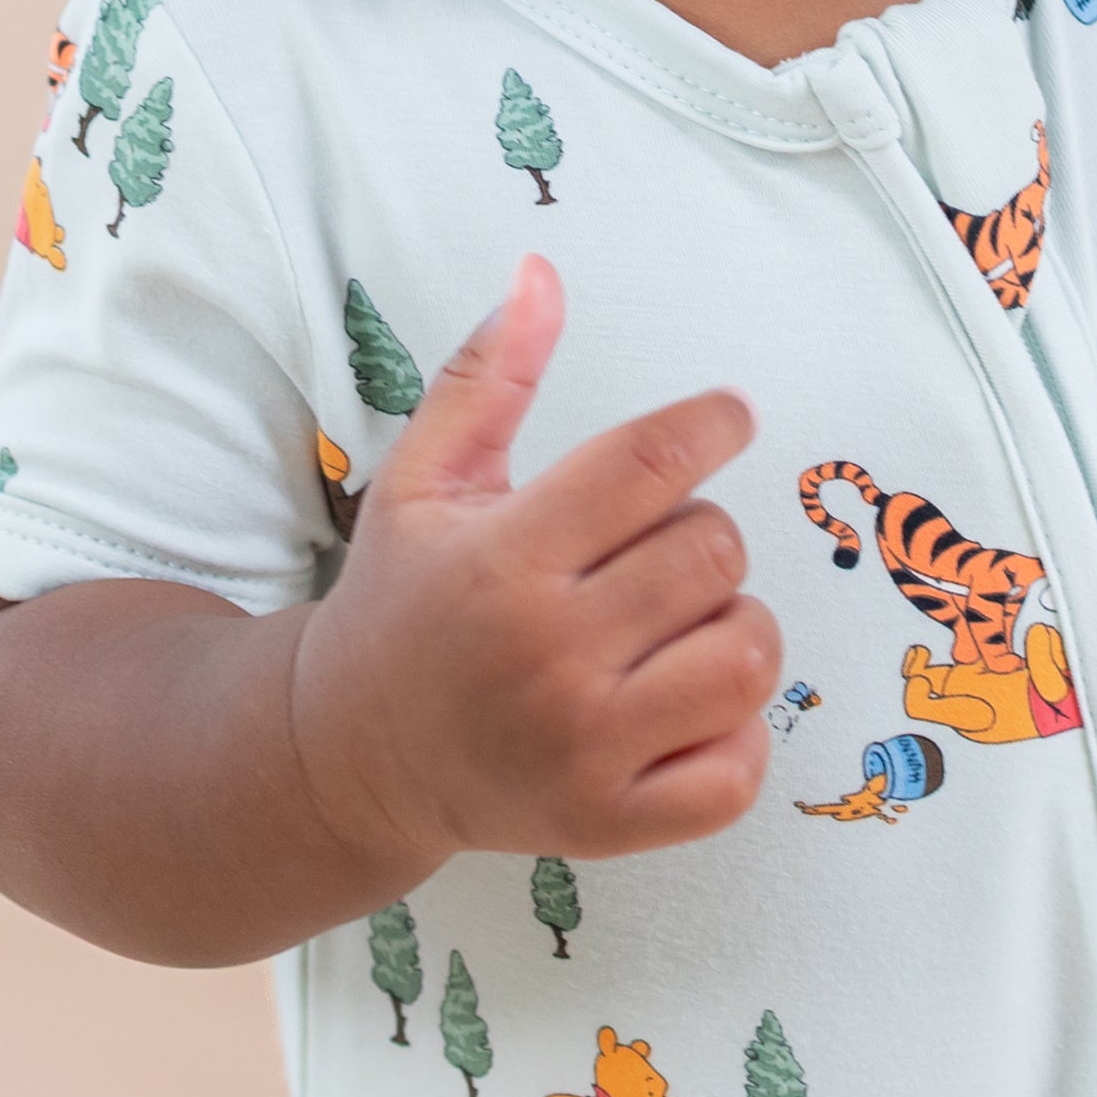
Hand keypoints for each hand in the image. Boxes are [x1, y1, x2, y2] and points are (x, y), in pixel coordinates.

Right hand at [287, 255, 779, 873]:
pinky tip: (677, 703)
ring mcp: (584, 752)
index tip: (729, 415)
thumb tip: (541, 272)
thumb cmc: (403, 599)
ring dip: (728, 625)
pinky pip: (740, 769)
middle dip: (697, 532)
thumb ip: (491, 372)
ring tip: (669, 625)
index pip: (649, 464)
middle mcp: (547, 658)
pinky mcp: (612, 824)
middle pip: (711, 551)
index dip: (710, 424)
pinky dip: (732, 730)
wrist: (350, 757)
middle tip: (644, 549)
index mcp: (503, 560)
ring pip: (746, 654)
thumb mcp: (425, 475)